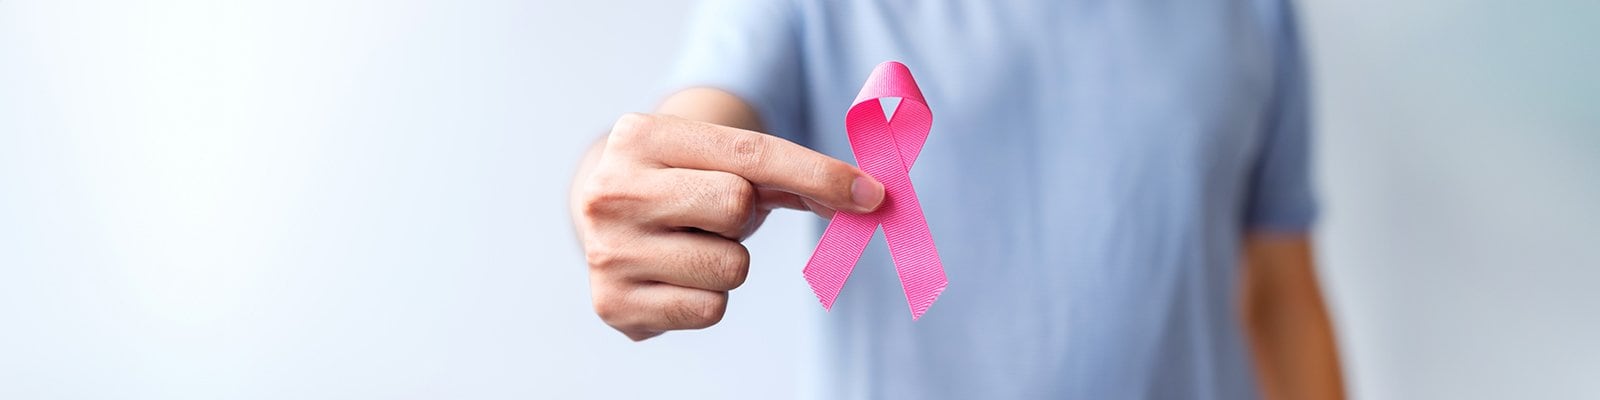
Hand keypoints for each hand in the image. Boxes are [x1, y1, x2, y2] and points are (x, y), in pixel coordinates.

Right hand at [573, 113, 883, 340]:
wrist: (605, 222)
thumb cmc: (682, 185)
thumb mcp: (722, 163)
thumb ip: (792, 176)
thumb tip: (869, 199)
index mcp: (641, 137)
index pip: (750, 153)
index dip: (818, 174)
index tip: (871, 194)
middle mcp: (613, 190)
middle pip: (737, 205)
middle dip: (744, 217)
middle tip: (715, 217)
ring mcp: (608, 250)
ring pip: (730, 267)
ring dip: (729, 261)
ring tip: (691, 247)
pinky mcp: (613, 304)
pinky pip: (710, 310)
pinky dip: (708, 299)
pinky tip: (676, 279)